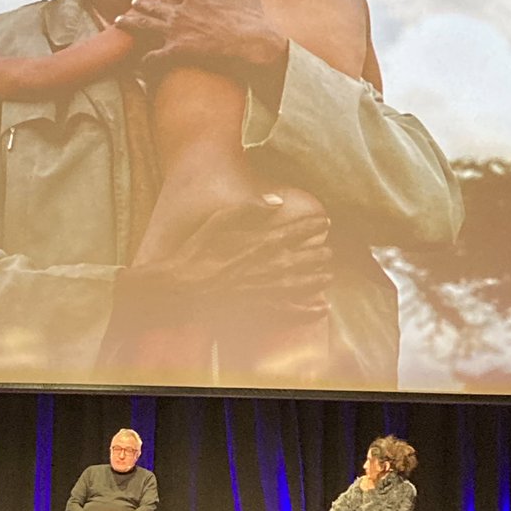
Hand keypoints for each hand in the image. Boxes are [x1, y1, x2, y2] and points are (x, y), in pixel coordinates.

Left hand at [115, 0, 286, 91]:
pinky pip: (153, 56)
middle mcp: (181, 9)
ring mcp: (176, 30)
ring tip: (119, 21)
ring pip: (144, 24)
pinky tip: (139, 64)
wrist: (254, 43)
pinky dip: (145, 61)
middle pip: (153, 4)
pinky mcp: (176, 50)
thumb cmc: (252, 21)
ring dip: (130, 23)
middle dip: (141, 3)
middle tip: (131, 3)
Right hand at [118, 197, 331, 319]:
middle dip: (320, 253)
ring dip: (319, 278)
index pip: (296, 231)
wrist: (182, 286)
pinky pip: (292, 311)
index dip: (314, 225)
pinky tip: (322, 309)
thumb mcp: (218, 219)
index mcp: (262, 241)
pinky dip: (309, 311)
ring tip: (329, 274)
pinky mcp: (261, 307)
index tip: (325, 221)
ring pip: (305, 284)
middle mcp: (271, 265)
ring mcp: (268, 288)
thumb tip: (276, 199)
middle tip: (328, 251)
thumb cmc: (197, 250)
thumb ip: (248, 208)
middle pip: (307, 258)